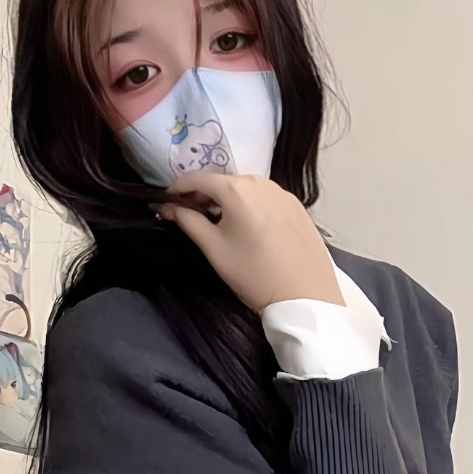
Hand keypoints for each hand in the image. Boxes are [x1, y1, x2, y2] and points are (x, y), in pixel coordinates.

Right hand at [157, 172, 344, 312]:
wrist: (305, 295)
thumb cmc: (254, 274)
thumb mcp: (214, 249)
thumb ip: (189, 222)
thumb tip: (169, 207)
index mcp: (236, 189)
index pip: (197, 178)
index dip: (177, 188)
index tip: (167, 201)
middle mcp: (261, 182)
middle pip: (223, 181)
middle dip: (202, 194)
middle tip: (190, 214)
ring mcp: (282, 192)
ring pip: (245, 188)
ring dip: (227, 199)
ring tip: (218, 221)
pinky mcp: (297, 206)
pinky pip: (265, 197)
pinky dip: (250, 205)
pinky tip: (248, 227)